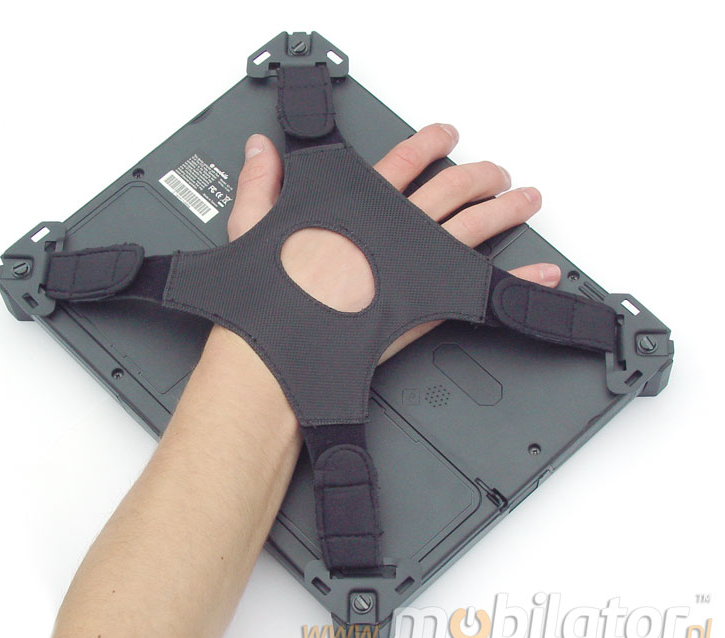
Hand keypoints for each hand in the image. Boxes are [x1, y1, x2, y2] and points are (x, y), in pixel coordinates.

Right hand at [226, 123, 559, 362]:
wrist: (278, 347)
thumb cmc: (266, 294)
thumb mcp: (251, 226)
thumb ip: (261, 184)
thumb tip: (261, 150)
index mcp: (356, 205)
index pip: (401, 160)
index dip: (427, 142)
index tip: (445, 134)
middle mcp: (393, 229)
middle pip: (452, 189)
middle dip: (480, 176)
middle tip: (497, 173)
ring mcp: (416, 266)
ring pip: (474, 226)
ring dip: (507, 210)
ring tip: (528, 201)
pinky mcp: (427, 305)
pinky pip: (483, 287)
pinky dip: (518, 281)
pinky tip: (540, 276)